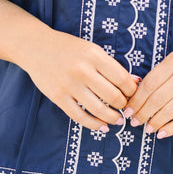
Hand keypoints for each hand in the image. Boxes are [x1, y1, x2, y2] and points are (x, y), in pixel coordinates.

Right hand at [23, 28, 138, 132]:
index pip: (122, 78)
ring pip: (98, 109)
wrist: (37, 47)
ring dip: (112, 118)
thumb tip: (135, 82)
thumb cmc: (69, 48)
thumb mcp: (92, 50)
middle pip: (113, 96)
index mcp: (94, 56)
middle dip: (123, 105)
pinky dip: (94, 124)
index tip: (133, 94)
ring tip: (118, 119)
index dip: (132, 90)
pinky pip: (79, 117)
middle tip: (125, 107)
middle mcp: (82, 70)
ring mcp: (69, 85)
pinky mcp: (58, 97)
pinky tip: (102, 126)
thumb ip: (112, 66)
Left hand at [123, 47, 172, 138]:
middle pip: (157, 98)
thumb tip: (138, 94)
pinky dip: (172, 128)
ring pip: (170, 110)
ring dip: (155, 122)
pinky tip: (162, 133)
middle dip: (143, 113)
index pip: (150, 83)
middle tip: (134, 121)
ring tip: (147, 128)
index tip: (128, 109)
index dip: (137, 99)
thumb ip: (162, 74)